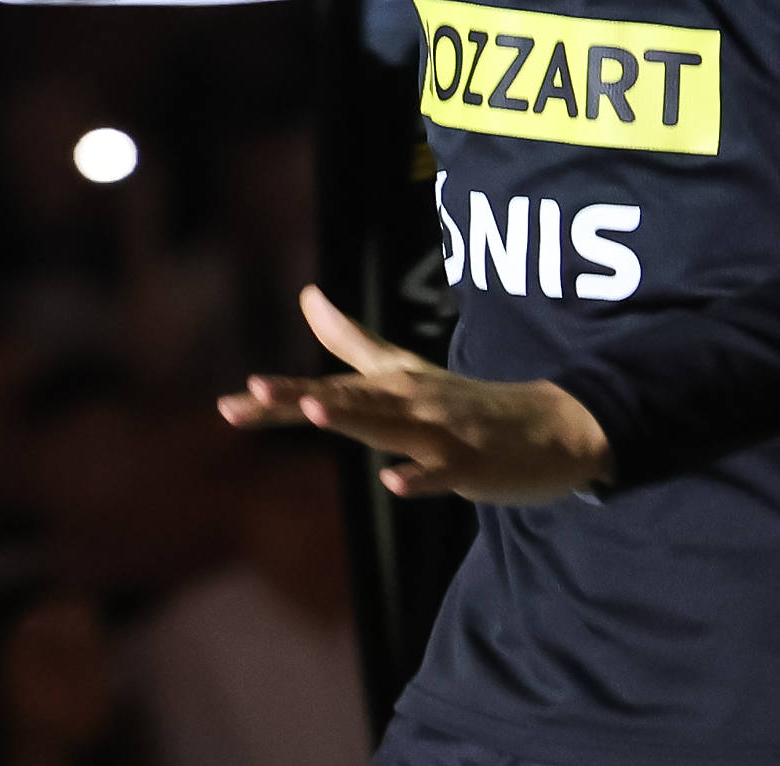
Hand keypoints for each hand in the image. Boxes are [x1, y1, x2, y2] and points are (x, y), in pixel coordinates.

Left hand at [216, 285, 612, 503]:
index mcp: (389, 386)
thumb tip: (306, 295)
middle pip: (347, 401)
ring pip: (391, 427)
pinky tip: (394, 483)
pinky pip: (441, 474)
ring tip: (314, 411)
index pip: (325, 390)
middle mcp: (409, 403)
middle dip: (299, 399)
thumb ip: (350, 339)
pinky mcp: (470, 465)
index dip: (278, 397)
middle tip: (252, 393)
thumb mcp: (404, 370)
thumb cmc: (464, 402)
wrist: (548, 425)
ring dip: (354, 418)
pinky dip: (419, 477)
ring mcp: (441, 432)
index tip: (231, 401)